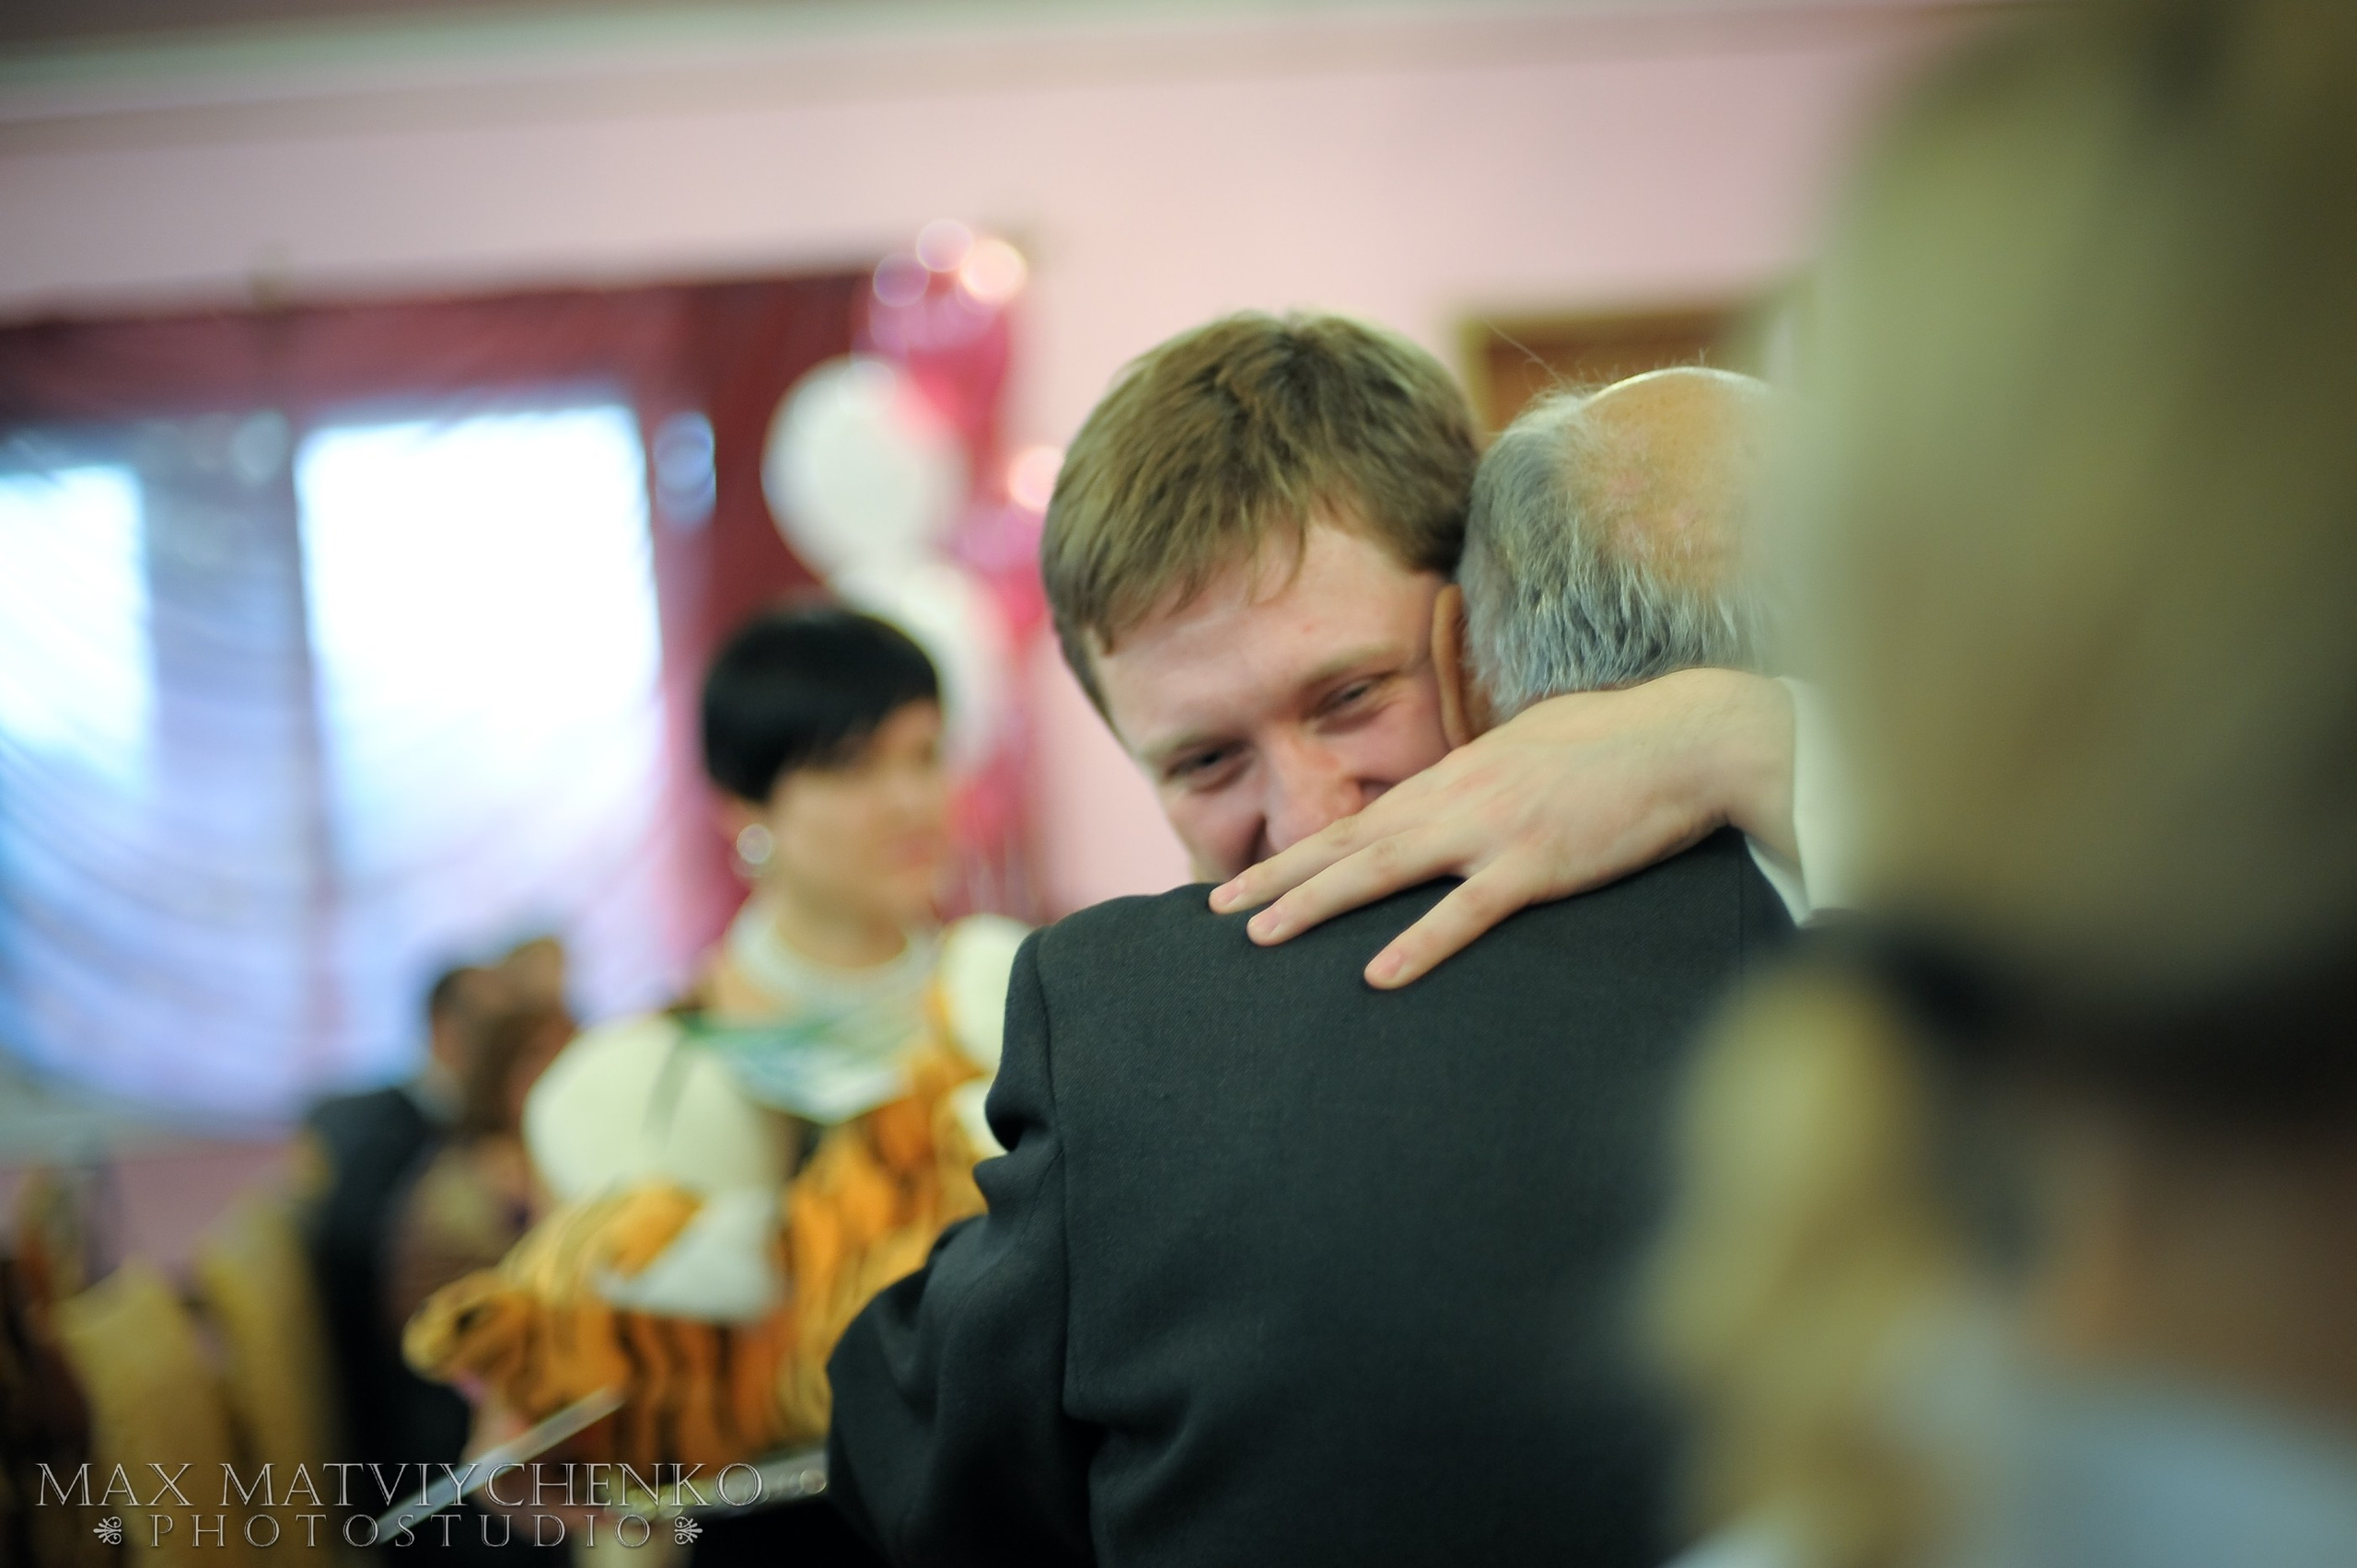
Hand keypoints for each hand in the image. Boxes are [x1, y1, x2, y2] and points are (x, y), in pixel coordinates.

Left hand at [1208, 668, 1795, 986]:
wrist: (1690, 740)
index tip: (1247, 880)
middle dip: (1278, 876)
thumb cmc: (1619, 745)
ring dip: (1317, 903)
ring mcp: (1493, 831)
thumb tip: (1452, 802)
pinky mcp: (1536, 865)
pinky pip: (1465, 912)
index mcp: (1457, 774)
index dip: (1297, 851)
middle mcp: (1458, 798)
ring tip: (1263, 935)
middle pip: (1350, 842)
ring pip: (1384, 870)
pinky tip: (1376, 975)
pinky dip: (1418, 943)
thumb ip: (1484, 778)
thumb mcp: (1532, 748)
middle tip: (1218, 909)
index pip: (1360, 819)